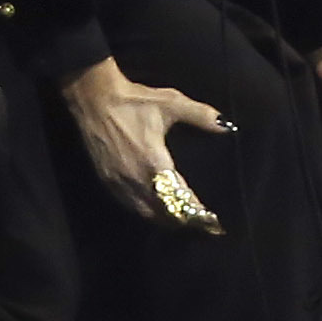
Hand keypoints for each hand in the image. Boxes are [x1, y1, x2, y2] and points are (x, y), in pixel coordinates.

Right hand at [62, 56, 230, 229]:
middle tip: (199, 222)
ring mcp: (119, 182)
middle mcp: (136, 179)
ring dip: (163, 218)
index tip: (211, 220)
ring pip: (145, 213)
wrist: (94, 98)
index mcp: (154, 163)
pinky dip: (144, 211)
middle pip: (163, 213)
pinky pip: (129, 205)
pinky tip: (154, 208)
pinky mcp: (107, 180)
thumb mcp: (171, 103)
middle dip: (182, 219)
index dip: (196, 212)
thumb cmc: (134, 101)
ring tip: (180, 219)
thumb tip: (227, 126)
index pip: (179, 199)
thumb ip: (200, 115)